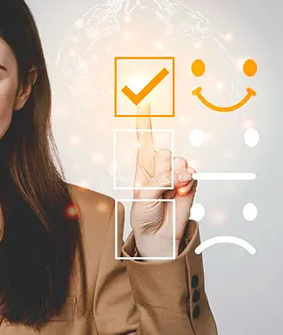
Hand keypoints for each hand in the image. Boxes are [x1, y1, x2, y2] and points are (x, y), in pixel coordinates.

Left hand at [130, 100, 197, 258]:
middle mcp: (159, 166)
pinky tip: (181, 192)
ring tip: (170, 191)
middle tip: (157, 187)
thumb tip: (181, 173)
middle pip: (163, 151)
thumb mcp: (142, 197)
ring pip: (179, 161)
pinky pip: (192, 174)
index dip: (143, 120)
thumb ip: (159, 181)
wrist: (158, 234)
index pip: (143, 138)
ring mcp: (175, 173)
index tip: (143, 99)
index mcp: (142, 166)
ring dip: (175, 176)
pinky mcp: (189, 183)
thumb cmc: (143, 214)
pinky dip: (187, 182)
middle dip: (161, 169)